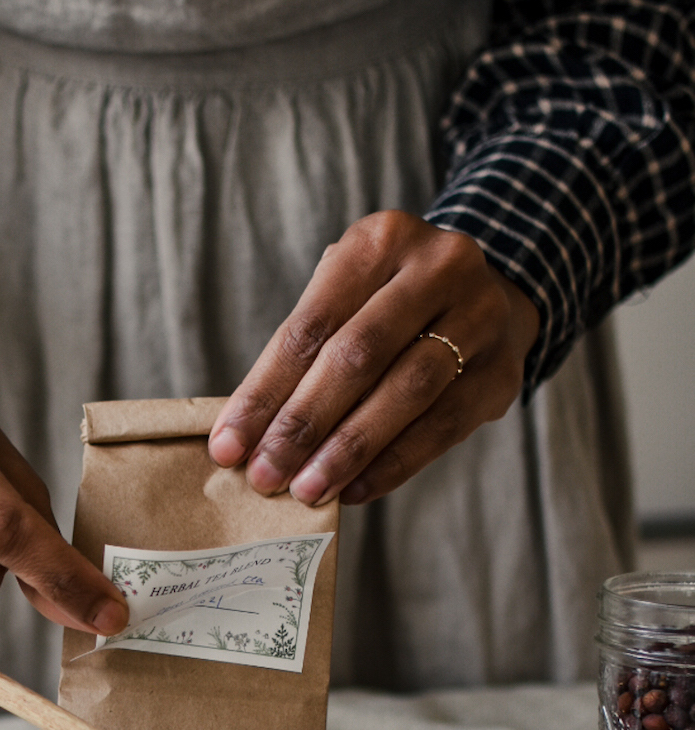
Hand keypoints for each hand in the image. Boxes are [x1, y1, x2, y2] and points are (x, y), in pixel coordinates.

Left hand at [208, 212, 539, 504]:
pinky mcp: (502, 370)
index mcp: (380, 240)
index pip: (310, 325)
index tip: (227, 447)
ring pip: (406, 391)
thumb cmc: (389, 304)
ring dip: (349, 448)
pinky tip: (356, 489)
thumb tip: (242, 436)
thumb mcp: (346, 297)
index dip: (264, 391)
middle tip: (265, 475)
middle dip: (303, 423)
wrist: (491, 293)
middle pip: (358, 355)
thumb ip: (300, 354)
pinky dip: (394, 463)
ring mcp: (480, 315)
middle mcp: (438, 266)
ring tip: (307, 489)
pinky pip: (444, 426)